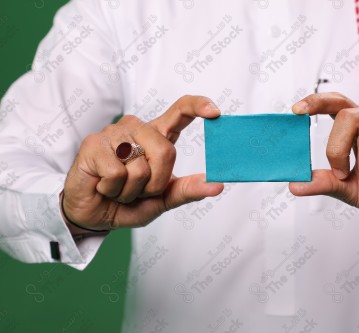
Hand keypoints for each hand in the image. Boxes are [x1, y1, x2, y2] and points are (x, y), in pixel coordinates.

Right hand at [62, 95, 223, 231]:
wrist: (94, 215)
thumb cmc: (128, 203)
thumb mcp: (163, 199)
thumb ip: (187, 190)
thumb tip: (217, 185)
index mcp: (157, 136)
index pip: (180, 111)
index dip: (198, 107)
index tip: (215, 111)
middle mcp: (137, 128)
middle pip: (166, 151)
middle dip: (155, 183)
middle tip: (138, 190)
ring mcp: (114, 133)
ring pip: (140, 166)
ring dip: (132, 190)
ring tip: (118, 187)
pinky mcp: (93, 144)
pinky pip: (117, 173)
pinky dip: (113, 189)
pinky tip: (104, 186)